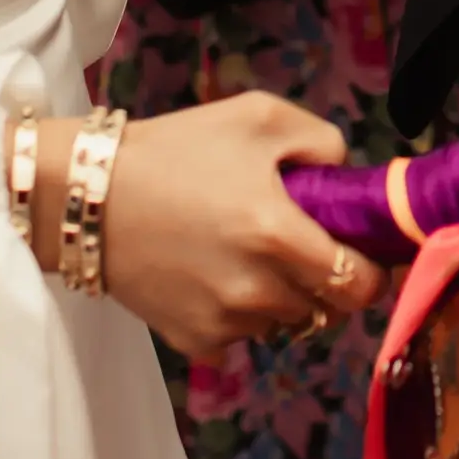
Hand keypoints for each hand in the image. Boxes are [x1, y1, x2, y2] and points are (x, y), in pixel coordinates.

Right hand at [98, 93, 384, 356]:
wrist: (88, 194)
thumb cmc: (177, 149)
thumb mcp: (258, 117)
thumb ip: (322, 143)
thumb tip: (347, 179)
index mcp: (278, 234)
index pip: (358, 284)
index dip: (371, 273)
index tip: (364, 255)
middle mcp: (256, 290)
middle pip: (324, 308)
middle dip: (325, 281)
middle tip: (302, 247)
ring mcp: (222, 322)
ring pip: (282, 324)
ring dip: (280, 299)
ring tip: (247, 256)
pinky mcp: (191, 341)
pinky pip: (238, 340)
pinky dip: (237, 318)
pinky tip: (214, 279)